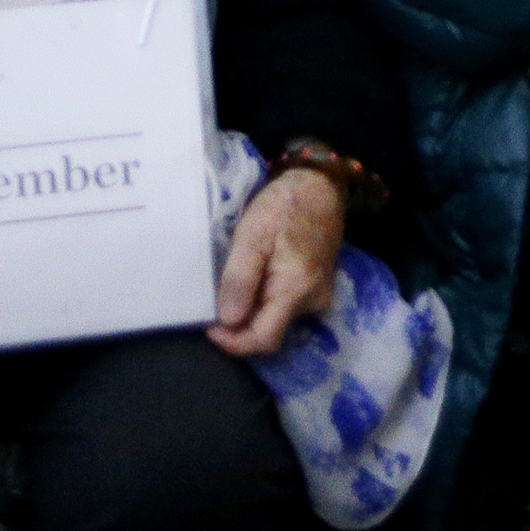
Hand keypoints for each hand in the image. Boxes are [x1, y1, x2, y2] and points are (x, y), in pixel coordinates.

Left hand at [209, 170, 343, 356]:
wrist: (319, 187)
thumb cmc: (282, 207)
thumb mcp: (251, 236)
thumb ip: (239, 279)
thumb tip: (228, 320)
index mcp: (297, 289)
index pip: (264, 340)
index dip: (233, 342)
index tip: (210, 327)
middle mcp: (314, 301)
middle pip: (270, 332)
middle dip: (241, 324)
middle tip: (219, 298)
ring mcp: (319, 296)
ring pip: (277, 320)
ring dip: (252, 311)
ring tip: (239, 281)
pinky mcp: (318, 289)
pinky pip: (286, 308)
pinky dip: (266, 301)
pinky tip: (258, 277)